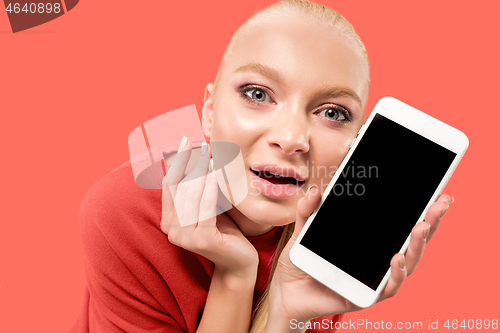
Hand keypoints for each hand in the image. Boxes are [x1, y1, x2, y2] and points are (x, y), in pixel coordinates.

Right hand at [160, 137, 258, 276]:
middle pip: (180, 188)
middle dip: (191, 164)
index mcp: (168, 221)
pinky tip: (214, 173)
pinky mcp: (202, 240)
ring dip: (201, 172)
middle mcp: (171, 230)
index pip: (169, 184)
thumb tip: (193, 154)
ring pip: (191, 196)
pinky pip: (206, 207)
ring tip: (209, 155)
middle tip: (201, 145)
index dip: (176, 162)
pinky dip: (209, 188)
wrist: (238, 261)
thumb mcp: (207, 206)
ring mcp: (185, 237)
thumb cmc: (225, 230)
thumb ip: (196, 188)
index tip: (184, 141)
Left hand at [267, 185, 452, 325]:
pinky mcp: (366, 297)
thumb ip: (308, 211)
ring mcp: (374, 279)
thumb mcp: (303, 232)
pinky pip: (387, 288)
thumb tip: (316, 190)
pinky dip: (396, 274)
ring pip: (407, 263)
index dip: (421, 211)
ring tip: (422, 227)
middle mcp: (378, 260)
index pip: (400, 225)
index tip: (438, 194)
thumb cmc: (301, 262)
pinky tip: (398, 259)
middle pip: (411, 241)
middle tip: (440, 204)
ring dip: (417, 245)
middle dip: (429, 222)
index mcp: (369, 242)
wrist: (286, 291)